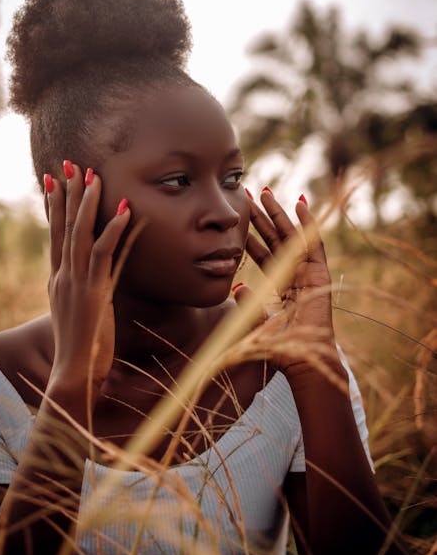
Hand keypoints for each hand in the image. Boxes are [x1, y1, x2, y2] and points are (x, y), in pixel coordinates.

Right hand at [44, 162, 129, 403]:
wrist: (73, 375)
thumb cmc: (82, 351)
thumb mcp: (81, 316)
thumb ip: (88, 294)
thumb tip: (98, 283)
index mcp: (58, 281)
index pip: (54, 236)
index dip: (53, 208)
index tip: (52, 182)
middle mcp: (62, 277)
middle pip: (62, 227)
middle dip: (65, 194)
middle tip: (67, 165)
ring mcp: (75, 283)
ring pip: (79, 234)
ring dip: (87, 203)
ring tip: (92, 176)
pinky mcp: (93, 292)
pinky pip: (104, 253)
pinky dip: (114, 229)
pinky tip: (125, 209)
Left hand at [235, 190, 337, 374]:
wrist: (301, 360)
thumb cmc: (279, 349)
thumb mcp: (255, 322)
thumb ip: (247, 305)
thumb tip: (236, 287)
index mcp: (280, 286)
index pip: (263, 255)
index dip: (251, 237)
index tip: (239, 219)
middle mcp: (294, 276)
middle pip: (275, 240)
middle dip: (262, 218)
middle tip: (248, 196)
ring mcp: (307, 273)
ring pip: (290, 237)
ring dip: (279, 214)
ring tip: (266, 193)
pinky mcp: (319, 274)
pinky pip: (313, 244)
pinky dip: (307, 223)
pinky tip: (299, 203)